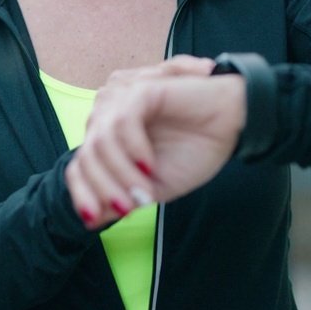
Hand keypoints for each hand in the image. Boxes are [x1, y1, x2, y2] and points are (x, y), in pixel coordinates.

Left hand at [65, 55, 245, 229]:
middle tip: (129, 208)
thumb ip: (122, 197)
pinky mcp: (141, 89)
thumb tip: (90, 220)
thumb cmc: (194, 150)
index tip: (93, 220)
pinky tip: (148, 164)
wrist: (232, 125)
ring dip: (120, 173)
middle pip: (85, 156)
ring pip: (100, 142)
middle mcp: (108, 115)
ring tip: (145, 191)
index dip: (82, 193)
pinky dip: (133, 148)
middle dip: (104, 188)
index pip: (78, 166)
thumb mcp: (153, 186)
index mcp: (107, 137)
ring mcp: (122, 99)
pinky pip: (123, 122)